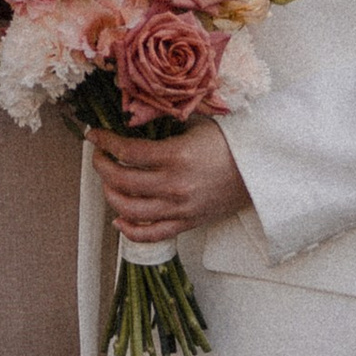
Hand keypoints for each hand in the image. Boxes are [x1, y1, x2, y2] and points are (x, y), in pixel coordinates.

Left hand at [91, 121, 251, 240]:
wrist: (261, 170)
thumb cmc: (232, 144)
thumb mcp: (197, 126)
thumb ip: (166, 127)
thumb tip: (134, 121)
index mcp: (176, 156)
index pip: (127, 151)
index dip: (104, 142)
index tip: (93, 136)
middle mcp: (174, 185)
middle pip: (121, 181)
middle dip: (102, 167)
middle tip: (99, 157)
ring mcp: (179, 207)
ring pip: (130, 210)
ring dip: (110, 195)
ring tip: (107, 183)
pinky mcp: (187, 223)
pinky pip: (151, 234)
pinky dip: (130, 230)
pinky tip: (119, 219)